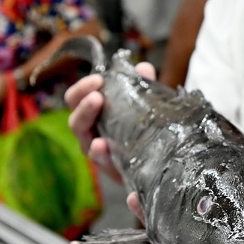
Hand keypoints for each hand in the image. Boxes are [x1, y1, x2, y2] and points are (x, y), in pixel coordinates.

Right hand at [65, 62, 155, 179]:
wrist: (167, 160)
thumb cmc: (147, 127)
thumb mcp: (146, 104)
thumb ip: (143, 87)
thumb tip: (142, 69)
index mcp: (96, 116)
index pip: (77, 99)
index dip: (82, 89)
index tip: (97, 80)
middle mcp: (94, 136)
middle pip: (76, 122)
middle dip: (83, 109)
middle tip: (96, 98)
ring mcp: (104, 157)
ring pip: (89, 148)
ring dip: (93, 143)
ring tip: (101, 137)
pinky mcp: (119, 174)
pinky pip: (111, 171)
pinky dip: (108, 163)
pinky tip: (110, 157)